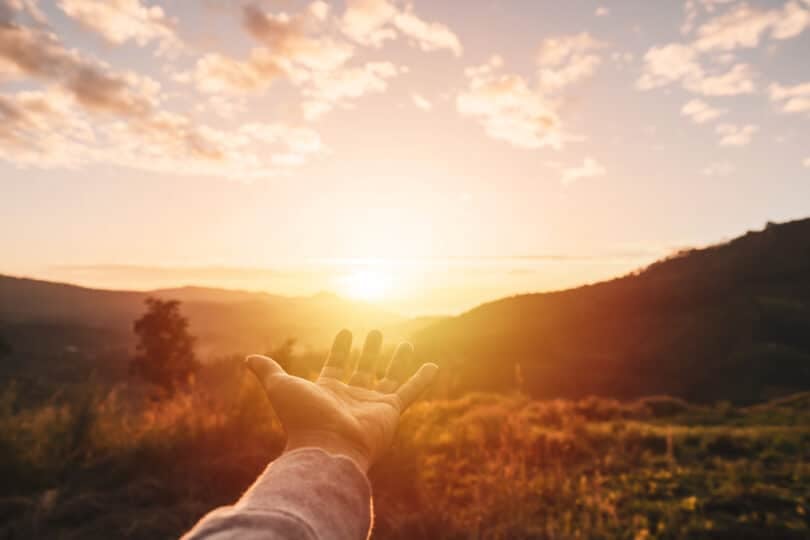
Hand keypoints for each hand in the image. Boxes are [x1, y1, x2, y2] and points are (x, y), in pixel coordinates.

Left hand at [246, 329, 437, 471]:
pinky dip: (422, 379)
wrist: (327, 447)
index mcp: (328, 391)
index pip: (336, 365)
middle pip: (363, 370)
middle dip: (369, 351)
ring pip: (388, 378)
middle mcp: (351, 398)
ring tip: (405, 343)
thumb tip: (249, 358)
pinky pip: (410, 392)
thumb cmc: (302, 418)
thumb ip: (269, 372)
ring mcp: (372, 405)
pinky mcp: (391, 412)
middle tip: (376, 332)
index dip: (341, 348)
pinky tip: (433, 365)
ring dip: (396, 361)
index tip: (346, 331)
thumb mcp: (282, 388)